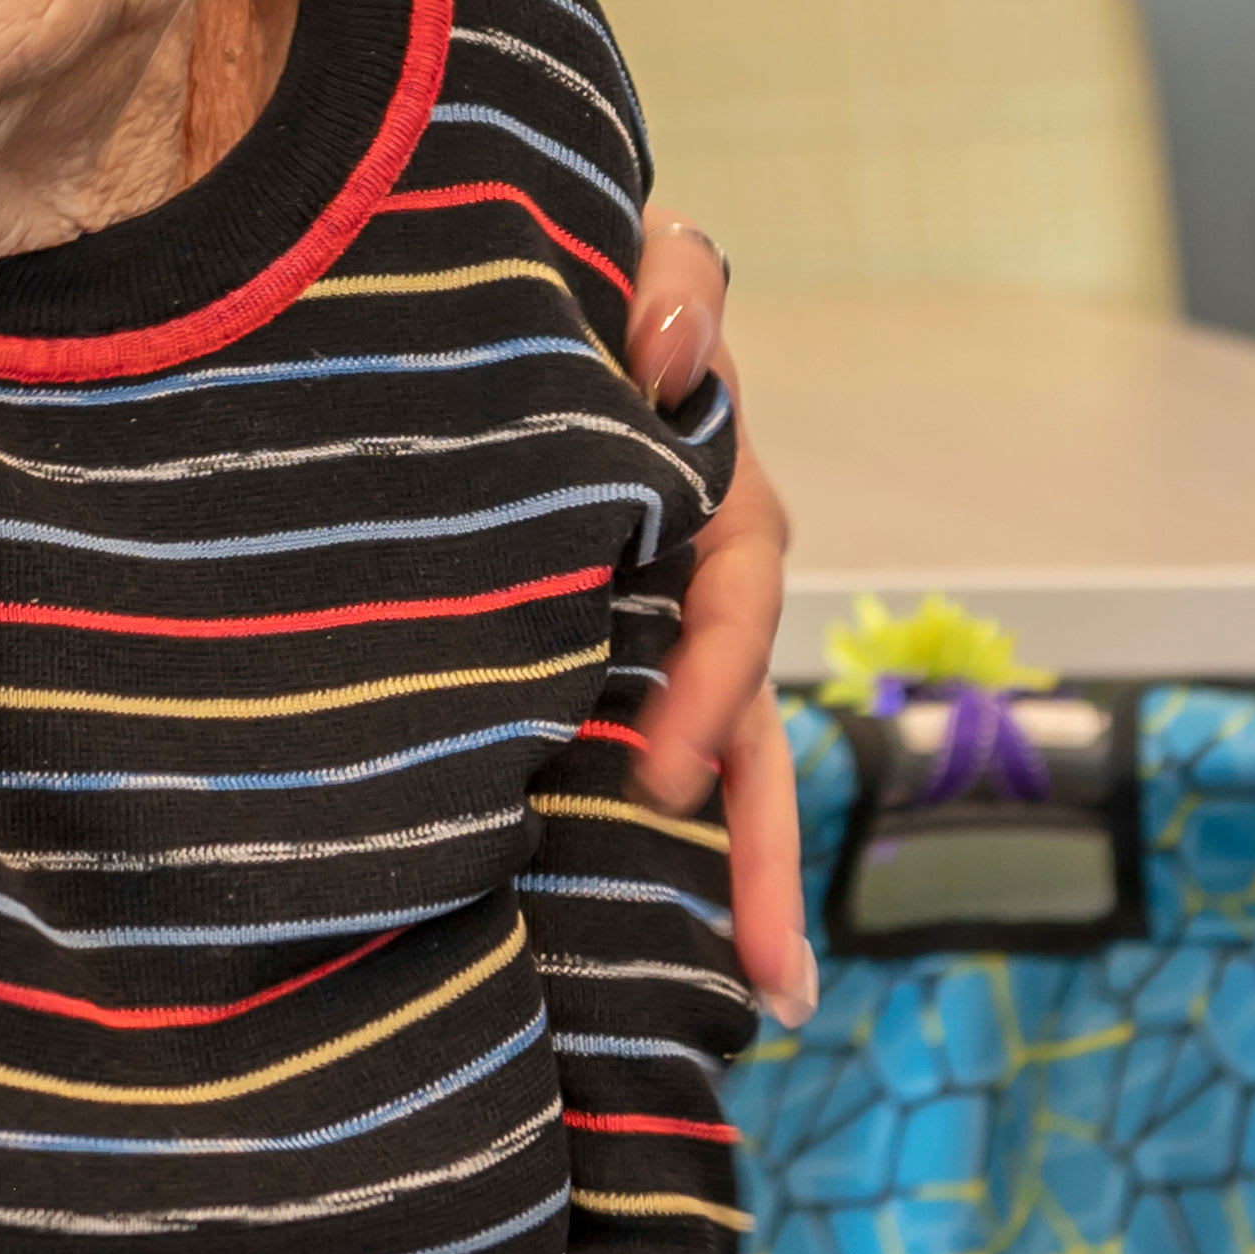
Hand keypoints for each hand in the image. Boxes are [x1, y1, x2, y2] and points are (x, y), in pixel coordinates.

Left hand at [619, 213, 815, 1028]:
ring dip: (743, 879)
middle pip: (748, 720)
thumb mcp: (624, 253)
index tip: (663, 771)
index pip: (737, 592)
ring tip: (769, 1000)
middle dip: (760, 850)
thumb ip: (668, 277)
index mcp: (707, 486)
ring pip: (715, 759)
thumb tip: (671, 341)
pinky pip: (638, 752)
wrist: (485, 289)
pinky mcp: (584, 656)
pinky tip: (672, 953)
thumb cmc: (562, 275)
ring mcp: (644, 619)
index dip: (715, 680)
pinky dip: (664, 849)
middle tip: (765, 973)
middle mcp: (692, 570)